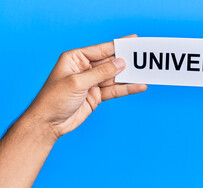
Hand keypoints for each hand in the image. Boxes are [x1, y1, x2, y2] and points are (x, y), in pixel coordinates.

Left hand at [26, 34, 146, 138]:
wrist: (48, 123)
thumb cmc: (54, 99)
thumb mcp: (78, 82)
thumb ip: (101, 73)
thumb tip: (120, 63)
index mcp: (75, 59)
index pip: (100, 50)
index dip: (117, 45)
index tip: (132, 40)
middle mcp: (85, 69)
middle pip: (110, 63)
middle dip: (126, 61)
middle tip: (142, 57)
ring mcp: (92, 83)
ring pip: (114, 77)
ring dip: (129, 76)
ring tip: (145, 73)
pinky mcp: (97, 95)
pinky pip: (115, 90)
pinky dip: (126, 89)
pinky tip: (138, 86)